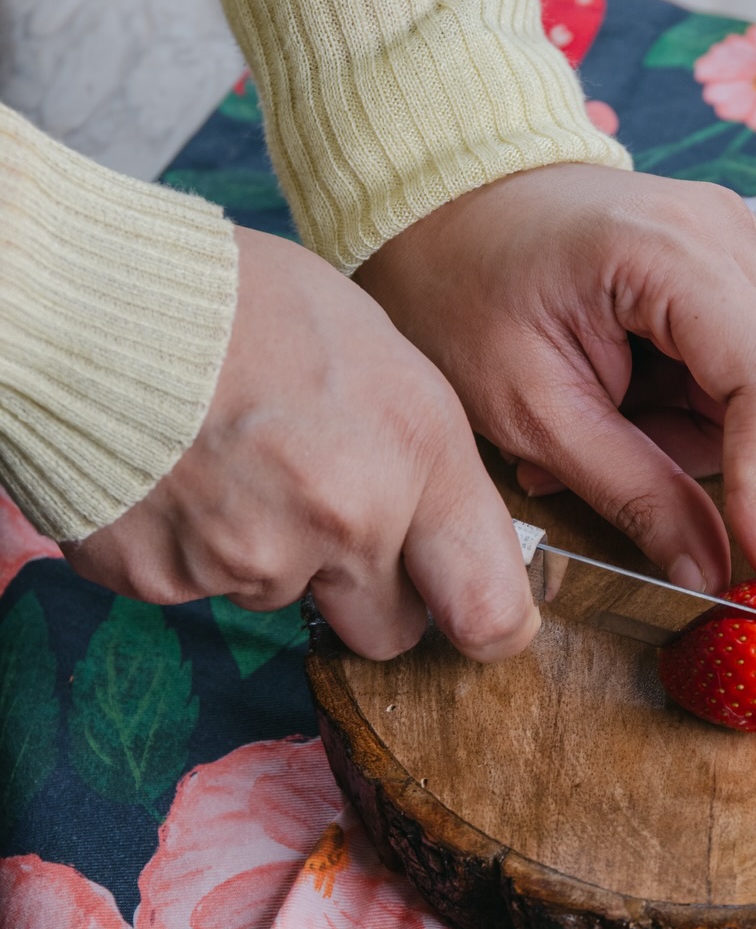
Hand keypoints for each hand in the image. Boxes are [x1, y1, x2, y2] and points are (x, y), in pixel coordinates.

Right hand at [65, 228, 537, 661]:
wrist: (91, 295)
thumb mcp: (378, 350)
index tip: (473, 615)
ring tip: (230, 459)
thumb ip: (418, 452)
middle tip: (332, 527)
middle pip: (389, 633)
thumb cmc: (243, 298)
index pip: (490, 610)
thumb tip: (439, 520)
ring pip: (284, 599)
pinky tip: (175, 474)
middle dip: (370, 596)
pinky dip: (187, 547)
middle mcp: (348, 521)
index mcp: (415, 453)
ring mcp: (253, 560)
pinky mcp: (165, 580)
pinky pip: (195, 587)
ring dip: (268, 553)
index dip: (486, 625)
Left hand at [353, 165, 755, 636]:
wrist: (444, 196)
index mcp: (672, 253)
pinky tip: (635, 423)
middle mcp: (732, 242)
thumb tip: (714, 577)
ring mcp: (742, 256)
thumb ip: (632, 490)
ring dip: (747, 472)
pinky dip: (723, 438)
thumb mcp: (529, 408)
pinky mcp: (736, 283)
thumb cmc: (463, 288)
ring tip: (615, 446)